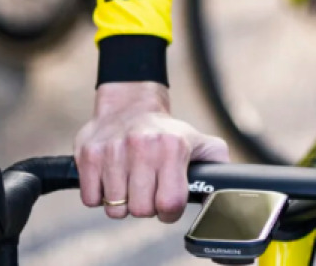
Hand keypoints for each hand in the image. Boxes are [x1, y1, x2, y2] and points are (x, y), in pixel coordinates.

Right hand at [75, 81, 228, 221]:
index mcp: (172, 146)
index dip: (169, 211)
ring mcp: (113, 150)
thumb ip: (217, 162)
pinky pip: (91, 200)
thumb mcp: (197, 140)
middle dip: (145, 206)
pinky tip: (111, 177)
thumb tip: (226, 187)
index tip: (167, 203)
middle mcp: (142, 146)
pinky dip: (99, 195)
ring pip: (115, 209)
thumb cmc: (166, 132)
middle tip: (147, 189)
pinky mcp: (88, 154)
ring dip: (122, 202)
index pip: (169, 204)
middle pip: (141, 211)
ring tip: (130, 181)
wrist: (130, 103)